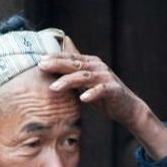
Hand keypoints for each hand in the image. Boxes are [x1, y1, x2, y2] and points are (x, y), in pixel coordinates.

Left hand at [38, 37, 166, 159]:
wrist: (127, 108)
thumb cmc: (104, 96)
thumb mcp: (87, 82)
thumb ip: (75, 71)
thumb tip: (59, 58)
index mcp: (90, 63)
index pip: (70, 58)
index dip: (55, 58)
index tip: (39, 61)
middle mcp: (98, 66)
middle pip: (75, 64)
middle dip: (57, 64)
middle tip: (41, 66)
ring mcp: (106, 77)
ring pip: (84, 77)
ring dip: (68, 81)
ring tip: (54, 87)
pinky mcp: (113, 90)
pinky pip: (101, 90)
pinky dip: (92, 93)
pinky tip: (83, 98)